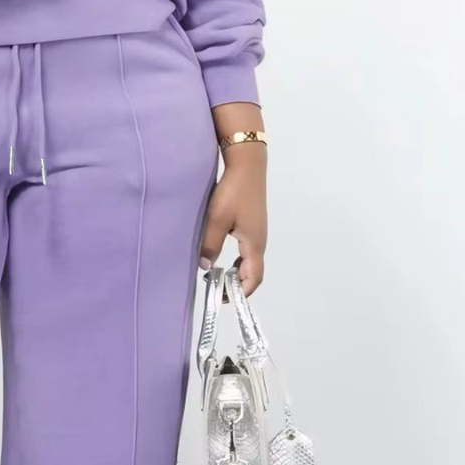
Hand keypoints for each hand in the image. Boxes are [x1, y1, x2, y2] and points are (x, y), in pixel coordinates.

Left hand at [199, 143, 266, 295]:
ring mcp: (257, 230)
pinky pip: (246, 248)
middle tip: (218, 290)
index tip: (224, 299)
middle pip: (253, 271)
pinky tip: (221, 253)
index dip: (241, 292)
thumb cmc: (233, 192)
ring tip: (217, 276)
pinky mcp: (252, 222)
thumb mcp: (217, 219)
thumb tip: (205, 267)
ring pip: (250, 260)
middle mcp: (259, 240)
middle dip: (238, 284)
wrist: (247, 164)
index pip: (254, 277)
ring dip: (237, 271)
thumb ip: (210, 244)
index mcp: (254, 243)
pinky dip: (237, 259)